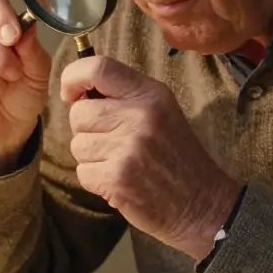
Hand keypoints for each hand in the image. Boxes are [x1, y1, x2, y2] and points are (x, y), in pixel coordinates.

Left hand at [60, 56, 240, 259]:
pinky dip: (96, 181)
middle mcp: (139, 115)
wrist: (202, 204)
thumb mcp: (161, 112)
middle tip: (112, 143)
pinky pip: (83, 172)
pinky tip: (120, 182)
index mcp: (149, 94)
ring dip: (92, 158)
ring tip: (121, 164)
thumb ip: (124, 97)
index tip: (71, 94)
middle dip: (86, 130)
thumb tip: (78, 92)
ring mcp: (128, 147)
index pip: (98, 67)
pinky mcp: (118, 177)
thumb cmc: (175, 157)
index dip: (73, 77)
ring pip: (78, 145)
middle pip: (79, 113)